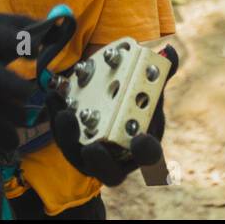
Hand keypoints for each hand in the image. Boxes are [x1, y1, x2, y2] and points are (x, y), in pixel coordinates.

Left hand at [46, 44, 178, 185]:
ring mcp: (91, 154)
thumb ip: (157, 73)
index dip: (145, 151)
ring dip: (70, 138)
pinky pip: (62, 136)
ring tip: (65, 115)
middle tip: (94, 146)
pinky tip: (54, 95)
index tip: (141, 139)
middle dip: (101, 161)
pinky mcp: (71, 143)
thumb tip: (169, 51)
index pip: (148, 155)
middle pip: (110, 172)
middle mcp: (117, 156)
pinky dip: (57, 117)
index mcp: (143, 143)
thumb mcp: (148, 88)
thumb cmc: (135, 101)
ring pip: (79, 157)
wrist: (113, 104)